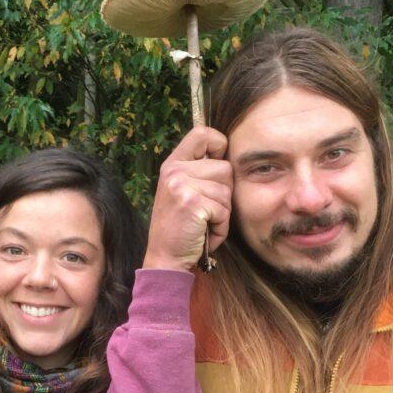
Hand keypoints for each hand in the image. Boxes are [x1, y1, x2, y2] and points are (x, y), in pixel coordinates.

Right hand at [144, 126, 232, 271]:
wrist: (164, 258)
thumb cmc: (180, 228)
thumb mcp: (181, 192)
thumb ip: (198, 172)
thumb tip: (228, 156)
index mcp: (173, 164)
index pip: (202, 134)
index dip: (219, 146)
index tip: (217, 166)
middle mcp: (174, 171)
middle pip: (225, 168)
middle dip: (223, 193)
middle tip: (205, 211)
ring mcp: (181, 186)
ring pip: (227, 191)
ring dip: (222, 213)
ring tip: (203, 224)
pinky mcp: (192, 203)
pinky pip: (224, 211)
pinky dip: (220, 227)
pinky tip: (203, 233)